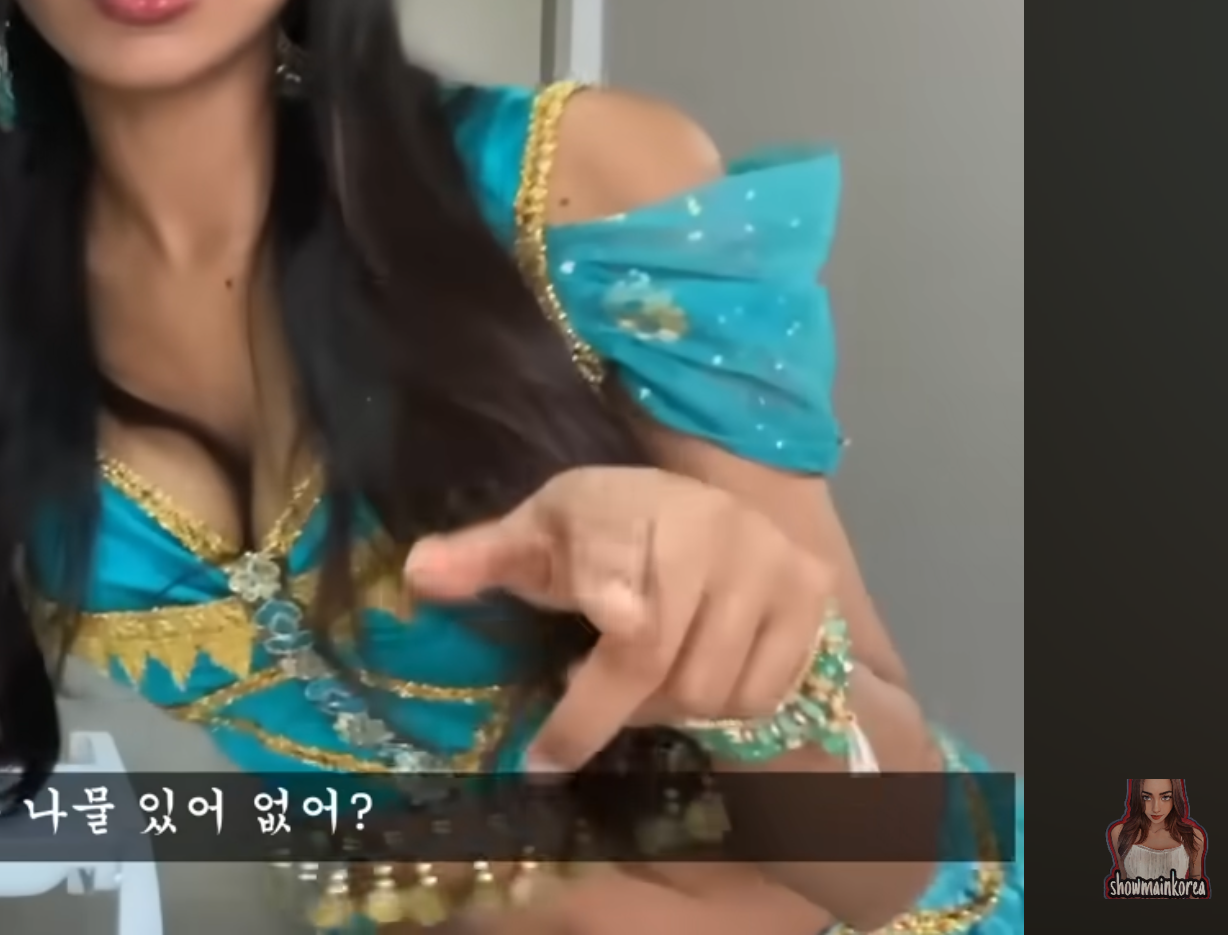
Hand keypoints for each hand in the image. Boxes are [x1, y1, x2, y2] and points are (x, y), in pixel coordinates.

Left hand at [401, 466, 833, 771]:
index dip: (603, 643)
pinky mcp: (812, 594)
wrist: (702, 501)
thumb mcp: (536, 534)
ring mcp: (770, 564)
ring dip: (666, 707)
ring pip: (711, 691)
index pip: (620, 591)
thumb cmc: (603, 525)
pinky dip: (722, 703)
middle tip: (568, 727)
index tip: (577, 693)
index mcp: (629, 512)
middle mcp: (711, 534)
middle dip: (606, 709)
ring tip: (640, 675)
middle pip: (659, 668)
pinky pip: (761, 694)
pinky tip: (695, 669)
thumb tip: (416, 574)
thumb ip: (480, 558)